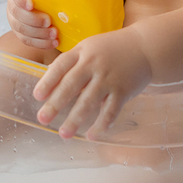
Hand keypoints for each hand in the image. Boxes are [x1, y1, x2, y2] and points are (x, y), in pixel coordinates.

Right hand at [7, 0, 58, 48]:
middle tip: (49, 21)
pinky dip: (40, 43)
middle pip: (16, 13)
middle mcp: (13, 3)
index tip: (31, 5)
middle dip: (33, 19)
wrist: (51, 0)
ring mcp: (15, 19)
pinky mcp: (21, 33)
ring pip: (20, 29)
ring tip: (54, 34)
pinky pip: (27, 40)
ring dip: (38, 33)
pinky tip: (53, 42)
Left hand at [33, 27, 151, 139]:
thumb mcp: (90, 47)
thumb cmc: (112, 48)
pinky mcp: (123, 90)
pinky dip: (101, 124)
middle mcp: (94, 64)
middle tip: (42, 119)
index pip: (61, 66)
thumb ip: (72, 62)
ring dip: (75, 119)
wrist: (146, 47)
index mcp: (82, 52)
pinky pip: (110, 110)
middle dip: (55, 104)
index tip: (37, 96)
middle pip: (71, 85)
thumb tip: (48, 77)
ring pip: (89, 101)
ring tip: (64, 134)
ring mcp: (109, 78)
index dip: (48, 81)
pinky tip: (91, 135)